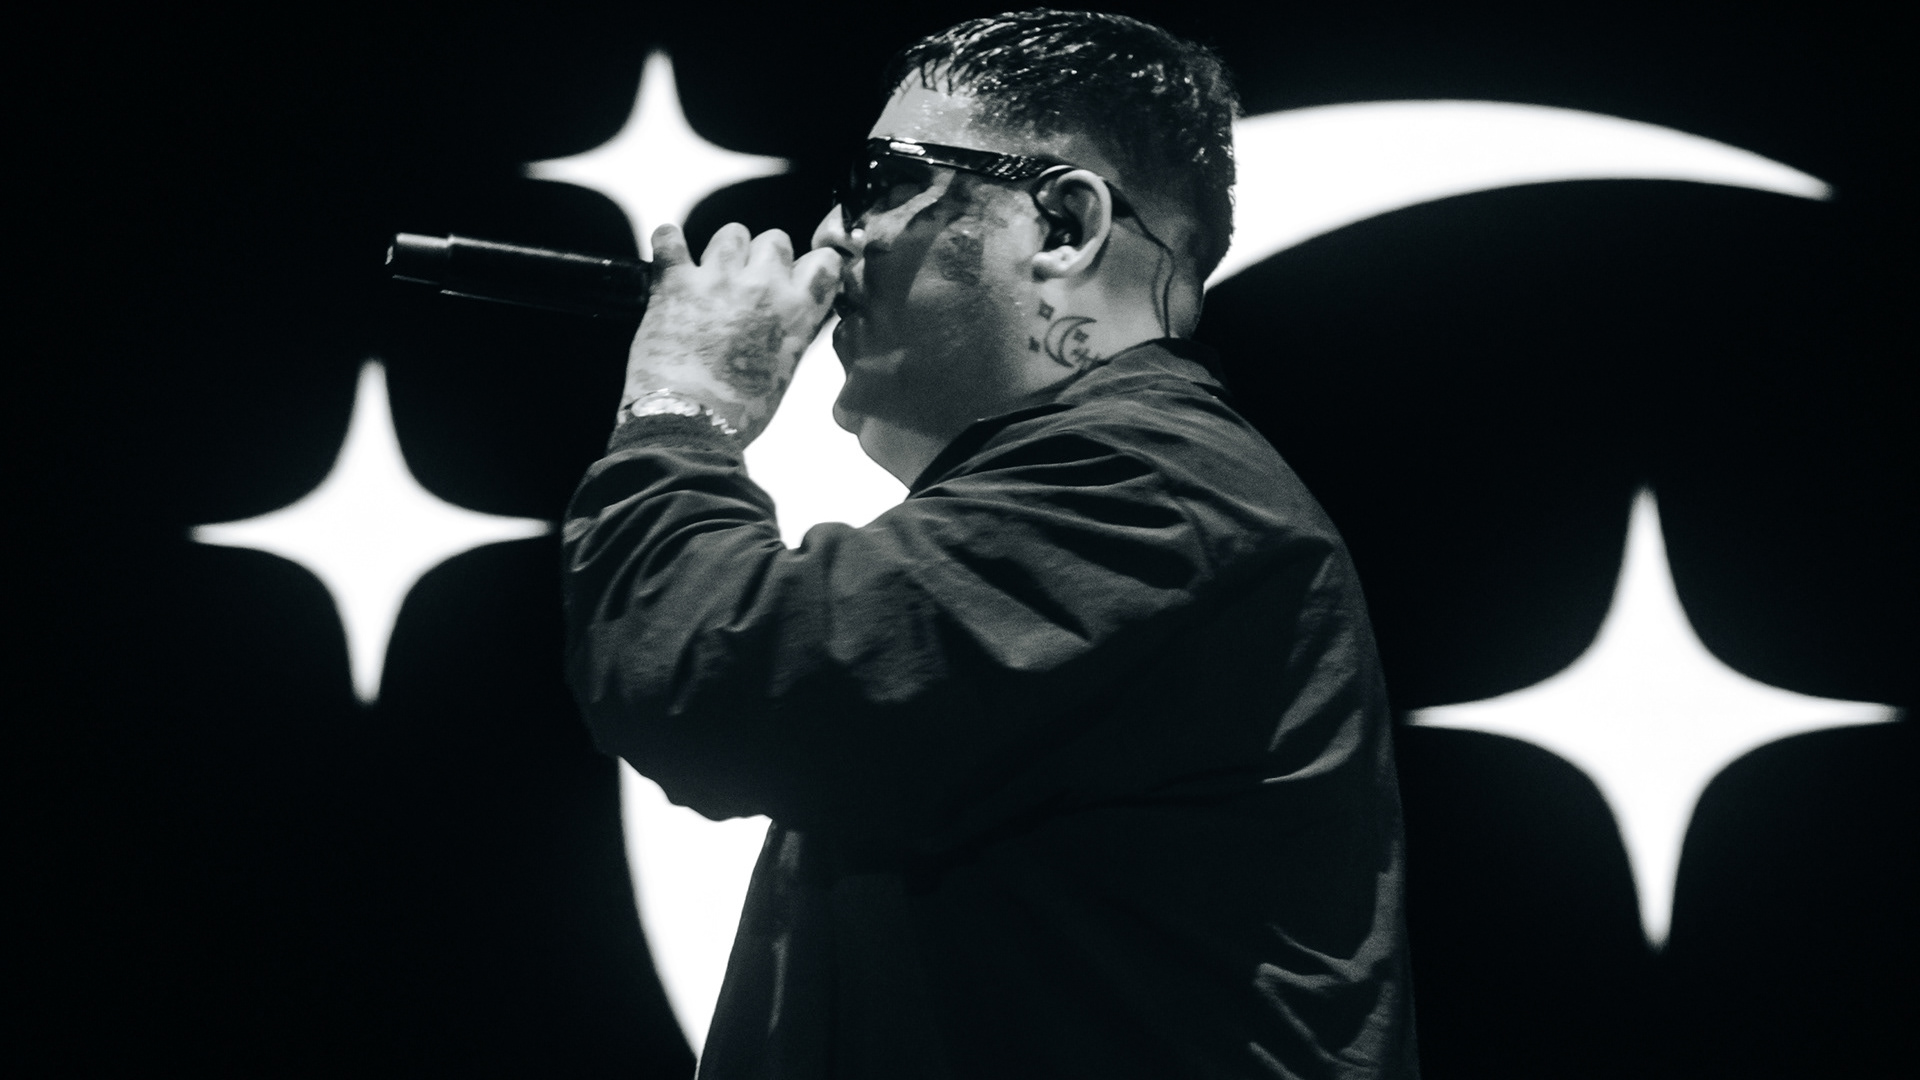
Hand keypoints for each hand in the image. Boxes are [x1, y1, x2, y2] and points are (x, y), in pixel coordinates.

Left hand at [621, 222, 843, 444]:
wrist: (689, 425)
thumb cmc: (737, 412)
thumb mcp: (784, 372)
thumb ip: (792, 333)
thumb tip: (792, 314)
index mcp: (797, 313)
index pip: (823, 261)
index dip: (809, 266)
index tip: (798, 274)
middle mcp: (763, 288)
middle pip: (775, 240)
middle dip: (762, 257)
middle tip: (748, 283)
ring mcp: (719, 280)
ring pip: (732, 233)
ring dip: (723, 250)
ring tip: (712, 274)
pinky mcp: (676, 282)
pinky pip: (669, 239)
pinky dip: (668, 243)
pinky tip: (670, 253)